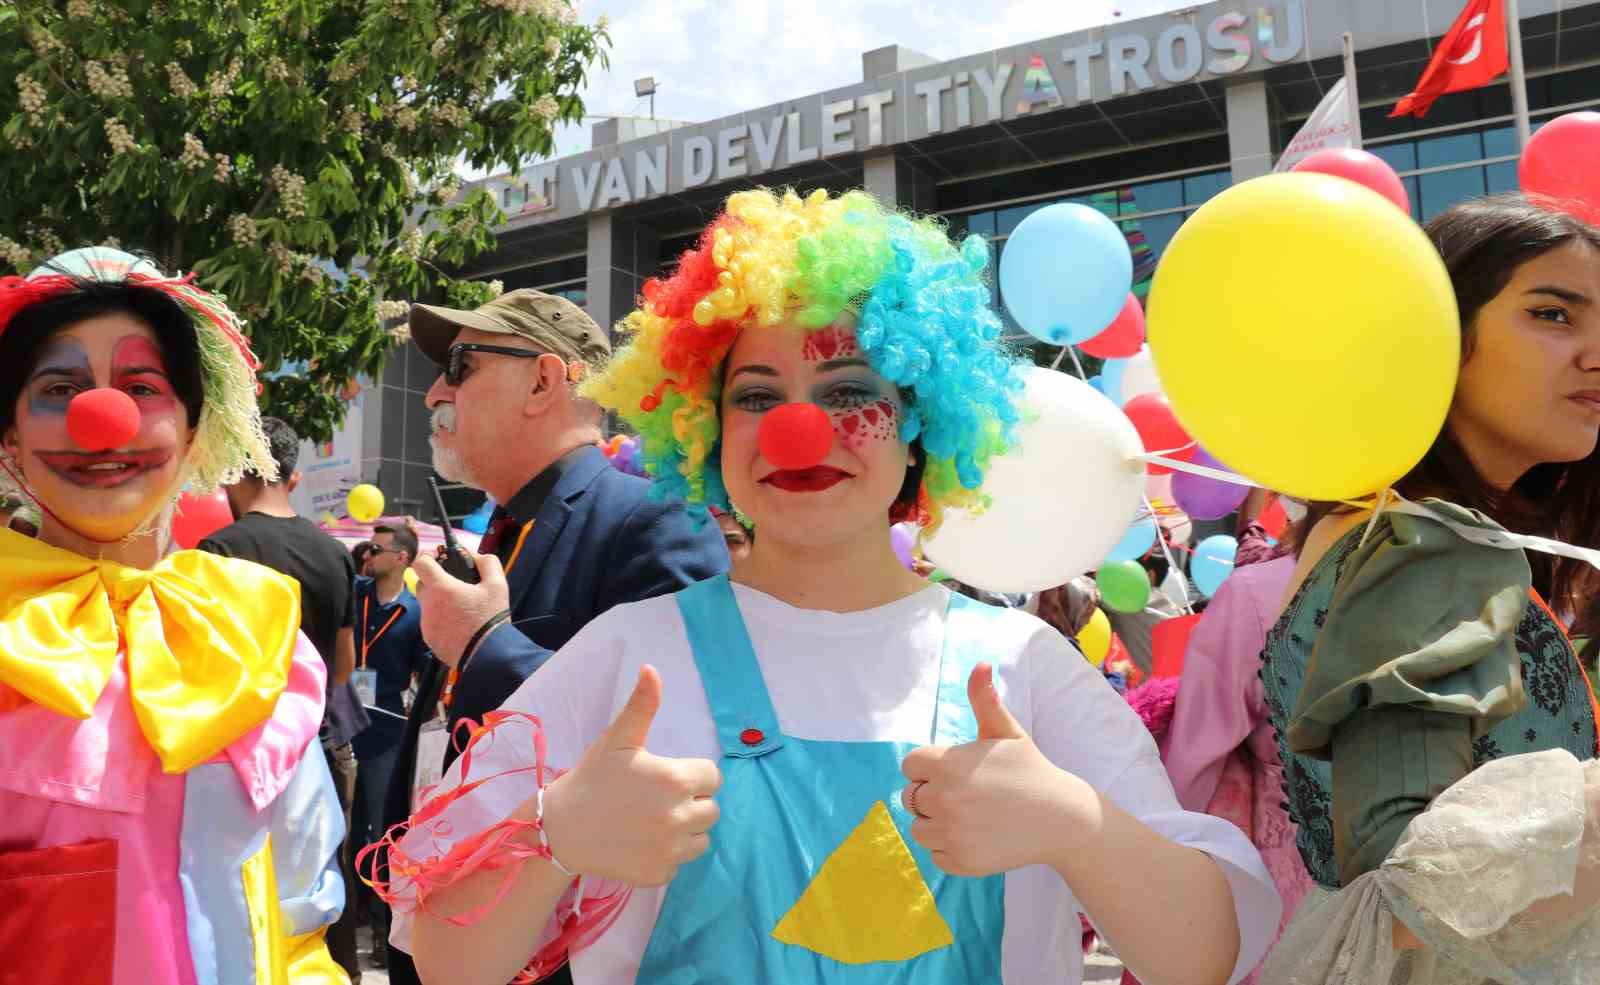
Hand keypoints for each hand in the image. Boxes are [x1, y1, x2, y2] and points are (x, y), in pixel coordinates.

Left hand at [413, 551, 510, 667]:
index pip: (420, 563)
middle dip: (434, 581)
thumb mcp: (498, 585)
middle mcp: (428, 604)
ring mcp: (426, 624)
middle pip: (421, 584)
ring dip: (439, 603)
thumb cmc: (491, 618)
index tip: (438, 561)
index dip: (427, 558)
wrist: (488, 655)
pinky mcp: (429, 639)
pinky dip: (441, 621)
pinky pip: (431, 623)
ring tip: (461, 610)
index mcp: (441, 588)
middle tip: (454, 586)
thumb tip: (476, 555)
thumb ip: (487, 563)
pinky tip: (459, 626)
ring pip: (427, 605)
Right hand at [536, 666, 721, 885]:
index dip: (691, 774)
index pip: (712, 776)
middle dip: (690, 801)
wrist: (561, 829)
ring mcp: (671, 849)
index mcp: (676, 780)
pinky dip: (667, 853)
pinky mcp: (660, 873)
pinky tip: (642, 842)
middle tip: (656, 799)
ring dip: (685, 829)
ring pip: (701, 837)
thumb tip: (651, 669)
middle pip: (711, 808)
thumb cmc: (592, 779)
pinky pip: (680, 861)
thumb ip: (642, 705)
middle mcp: (680, 816)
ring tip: (652, 820)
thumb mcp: (618, 739)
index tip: (665, 777)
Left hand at [900, 663, 1086, 875]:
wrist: (1060, 818)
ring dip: (937, 822)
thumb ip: (985, 700)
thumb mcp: (1007, 732)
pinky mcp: (961, 862)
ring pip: (919, 828)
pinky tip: (977, 836)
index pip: (911, 765)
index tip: (956, 770)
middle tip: (969, 793)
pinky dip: (950, 848)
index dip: (931, 766)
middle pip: (911, 796)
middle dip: (932, 793)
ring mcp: (951, 834)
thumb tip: (980, 664)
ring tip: (971, 815)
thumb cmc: (1030, 770)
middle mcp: (943, 799)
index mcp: (947, 764)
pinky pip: (936, 854)